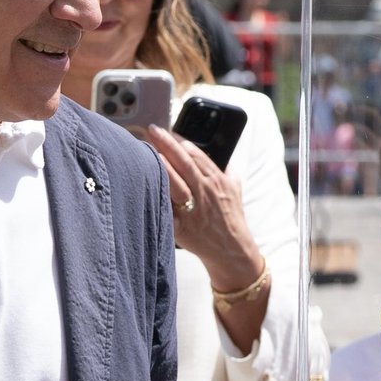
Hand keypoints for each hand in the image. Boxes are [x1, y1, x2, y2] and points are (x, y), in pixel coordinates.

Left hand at [146, 125, 262, 290]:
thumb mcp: (235, 189)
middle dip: (167, 144)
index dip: (179, 140)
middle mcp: (205, 192)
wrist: (232, 250)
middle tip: (152, 130)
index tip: (165, 130)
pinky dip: (156, 198)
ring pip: (175, 183)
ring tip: (145, 152)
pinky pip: (167, 210)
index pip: (196, 154)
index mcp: (217, 180)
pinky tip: (144, 187)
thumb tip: (217, 151)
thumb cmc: (231, 217)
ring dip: (161, 166)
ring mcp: (193, 210)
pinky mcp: (182, 228)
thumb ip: (226, 169)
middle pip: (184, 163)